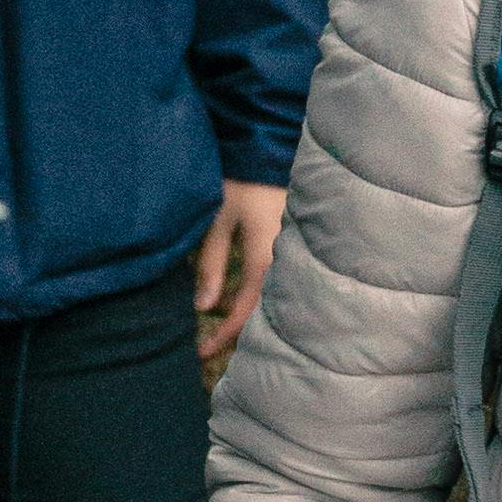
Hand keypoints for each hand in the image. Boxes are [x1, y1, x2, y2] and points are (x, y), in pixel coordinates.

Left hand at [195, 176, 287, 364]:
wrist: (272, 147)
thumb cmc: (241, 180)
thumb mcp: (218, 221)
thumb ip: (211, 264)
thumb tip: (203, 307)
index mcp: (266, 258)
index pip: (244, 310)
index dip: (223, 335)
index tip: (201, 354)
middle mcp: (288, 261)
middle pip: (267, 314)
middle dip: (242, 337)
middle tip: (216, 353)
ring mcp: (298, 254)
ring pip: (278, 301)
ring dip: (256, 321)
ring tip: (232, 337)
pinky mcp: (300, 246)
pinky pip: (286, 284)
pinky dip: (268, 301)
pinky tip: (255, 308)